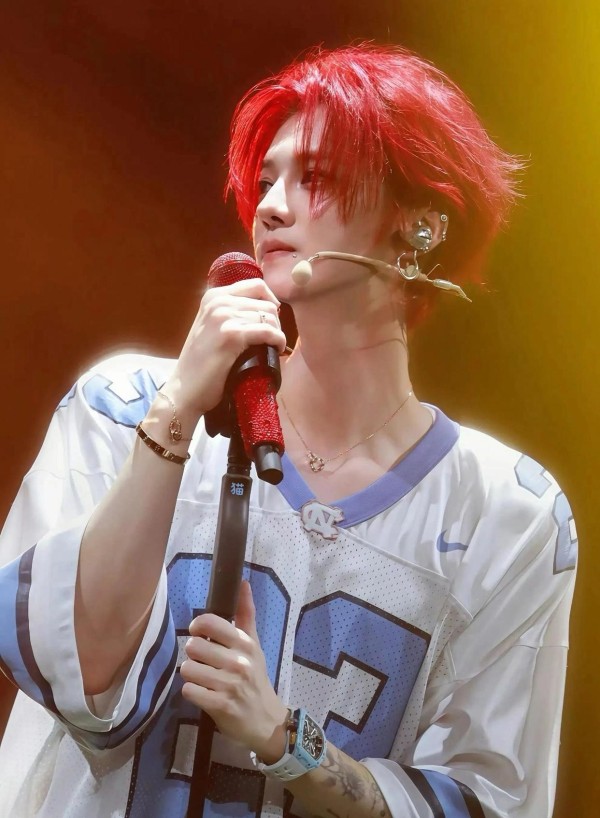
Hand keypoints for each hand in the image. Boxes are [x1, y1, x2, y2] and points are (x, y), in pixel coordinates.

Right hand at [162, 277, 286, 423]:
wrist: (184, 389)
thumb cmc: (202, 364)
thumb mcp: (212, 328)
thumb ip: (231, 313)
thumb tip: (267, 309)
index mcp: (213, 296)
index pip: (257, 286)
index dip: (271, 302)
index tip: (271, 321)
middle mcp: (217, 301)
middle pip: (266, 302)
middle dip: (276, 322)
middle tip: (273, 340)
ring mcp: (223, 316)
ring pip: (269, 317)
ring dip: (277, 333)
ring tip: (273, 347)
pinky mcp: (230, 335)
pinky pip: (267, 332)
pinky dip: (278, 341)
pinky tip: (276, 349)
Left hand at [180, 580, 288, 761]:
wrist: (266, 720)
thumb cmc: (256, 679)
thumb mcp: (254, 645)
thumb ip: (246, 614)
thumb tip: (243, 582)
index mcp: (245, 643)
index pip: (209, 622)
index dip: (197, 626)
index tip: (200, 634)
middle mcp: (238, 662)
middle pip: (193, 646)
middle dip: (194, 655)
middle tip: (205, 662)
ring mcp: (229, 685)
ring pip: (187, 669)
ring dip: (191, 674)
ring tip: (203, 678)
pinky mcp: (219, 706)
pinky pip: (189, 690)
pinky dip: (192, 692)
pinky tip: (203, 693)